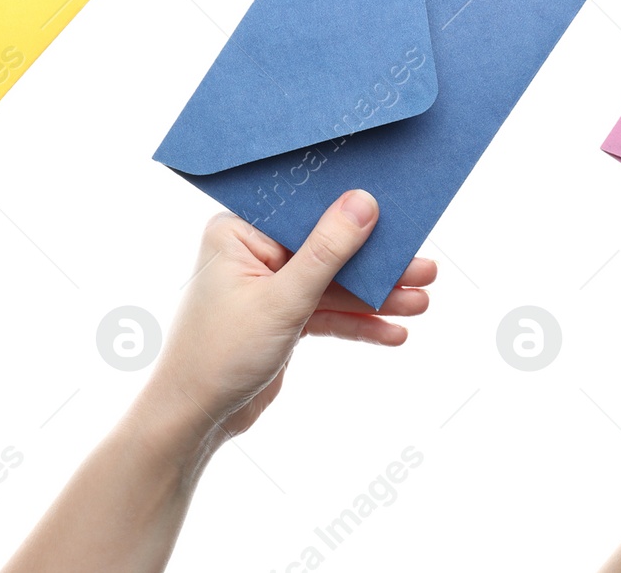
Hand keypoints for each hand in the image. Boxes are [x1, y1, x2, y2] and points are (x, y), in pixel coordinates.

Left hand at [0, 190, 434, 572]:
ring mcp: (269, 287)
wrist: (195, 418)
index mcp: (239, 232)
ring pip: (333, 284)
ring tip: (422, 303)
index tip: (399, 214)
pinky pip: (327, 313)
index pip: (306, 210)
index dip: (353, 212)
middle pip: (327, 248)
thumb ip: (327, 251)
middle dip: (376, 264)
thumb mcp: (283, 300)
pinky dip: (358, 323)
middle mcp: (253, 253)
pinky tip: (394, 332)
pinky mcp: (281, 318)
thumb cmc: (220, 353)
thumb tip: (363, 202)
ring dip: (376, 296)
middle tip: (425, 269)